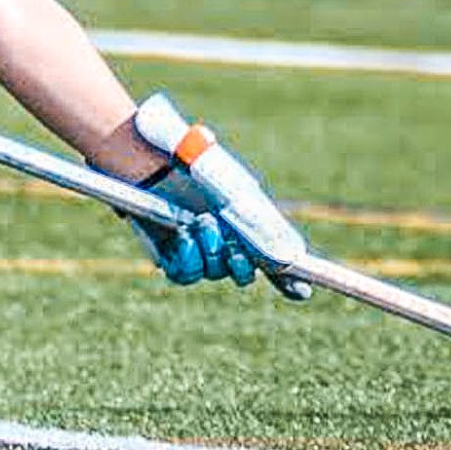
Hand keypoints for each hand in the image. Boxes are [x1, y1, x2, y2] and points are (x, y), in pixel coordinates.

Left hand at [131, 94, 312, 301]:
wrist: (148, 157)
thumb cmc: (192, 162)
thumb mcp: (229, 184)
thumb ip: (256, 218)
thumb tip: (285, 256)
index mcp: (248, 221)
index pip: (275, 255)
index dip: (290, 278)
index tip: (302, 291)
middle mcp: (226, 238)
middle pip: (246, 272)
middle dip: (243, 266)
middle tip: (235, 250)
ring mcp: (199, 248)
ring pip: (215, 272)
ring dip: (211, 253)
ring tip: (200, 222)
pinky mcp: (172, 254)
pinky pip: (186, 273)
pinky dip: (188, 258)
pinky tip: (182, 235)